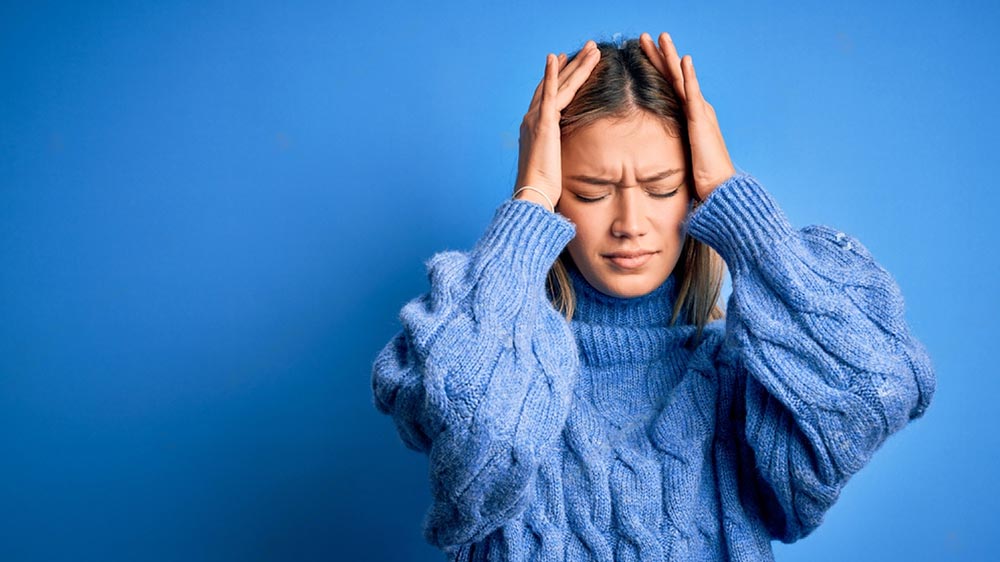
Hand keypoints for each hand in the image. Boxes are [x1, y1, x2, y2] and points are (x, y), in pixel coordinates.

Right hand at [514, 40, 601, 209]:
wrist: (533, 195)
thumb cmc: (544, 189)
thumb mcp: (555, 166)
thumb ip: (561, 155)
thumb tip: (571, 161)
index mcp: (536, 129)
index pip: (550, 96)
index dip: (560, 78)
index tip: (568, 63)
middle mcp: (532, 119)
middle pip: (556, 84)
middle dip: (572, 66)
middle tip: (587, 48)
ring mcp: (536, 119)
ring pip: (560, 85)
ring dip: (576, 65)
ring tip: (591, 48)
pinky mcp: (542, 123)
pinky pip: (549, 93)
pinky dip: (552, 74)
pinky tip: (556, 57)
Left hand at [639, 32, 735, 201]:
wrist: (719, 188)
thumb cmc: (700, 177)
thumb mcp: (678, 155)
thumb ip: (667, 146)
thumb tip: (645, 151)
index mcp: (689, 116)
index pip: (669, 86)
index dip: (656, 68)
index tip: (643, 53)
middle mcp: (696, 109)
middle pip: (674, 76)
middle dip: (660, 55)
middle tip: (646, 36)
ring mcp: (700, 113)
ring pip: (682, 78)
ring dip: (672, 56)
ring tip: (661, 37)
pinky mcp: (702, 121)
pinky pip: (693, 95)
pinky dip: (689, 76)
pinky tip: (684, 60)